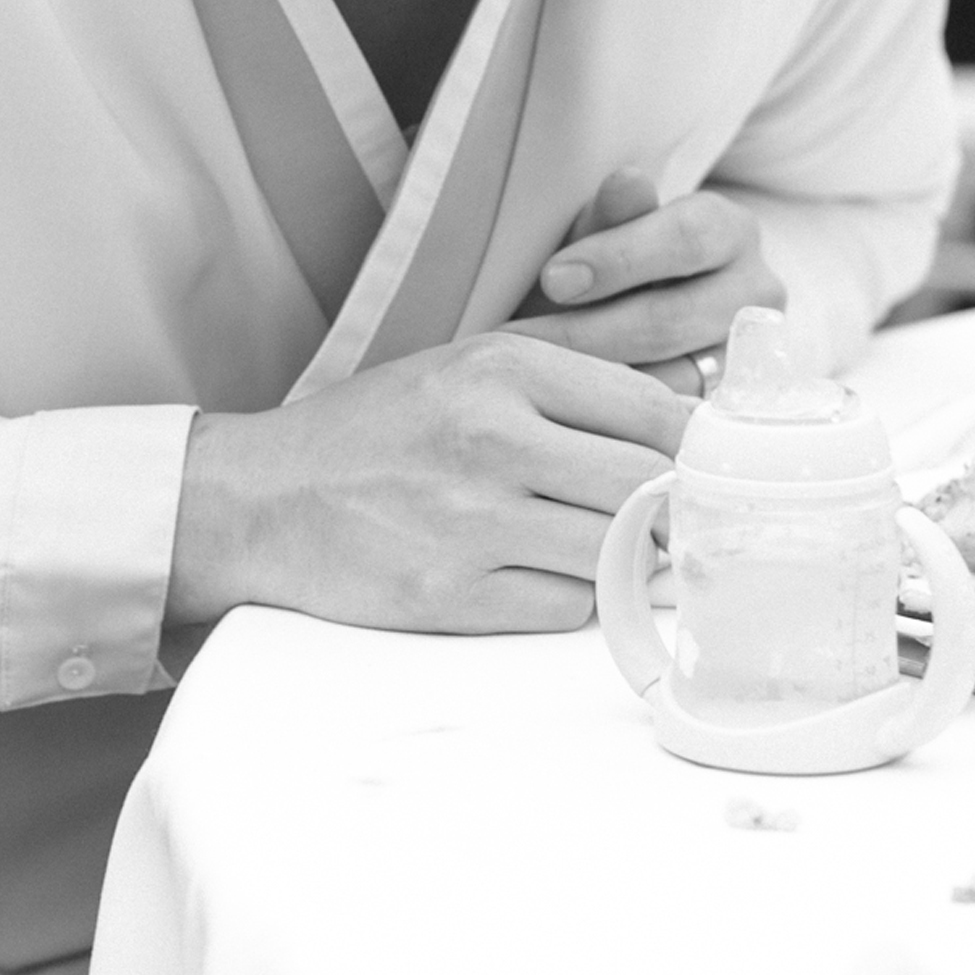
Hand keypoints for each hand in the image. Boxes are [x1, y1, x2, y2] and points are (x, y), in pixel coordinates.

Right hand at [170, 332, 689, 639]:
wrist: (257, 499)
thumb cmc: (374, 433)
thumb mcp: (464, 371)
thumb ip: (568, 389)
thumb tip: (688, 424)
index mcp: (503, 368)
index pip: (655, 411)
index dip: (701, 451)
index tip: (716, 472)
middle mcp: (491, 437)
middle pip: (649, 486)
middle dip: (678, 513)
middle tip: (686, 526)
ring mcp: (471, 520)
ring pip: (617, 552)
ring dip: (635, 562)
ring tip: (629, 556)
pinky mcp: (450, 595)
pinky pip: (566, 606)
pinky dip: (576, 599)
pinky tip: (553, 579)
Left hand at [510, 166, 783, 386]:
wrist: (625, 316)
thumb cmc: (610, 267)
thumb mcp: (602, 234)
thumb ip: (612, 215)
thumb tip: (628, 181)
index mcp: (727, 229)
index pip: (685, 238)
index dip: (617, 259)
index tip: (551, 279)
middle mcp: (755, 290)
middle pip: (674, 317)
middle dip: (589, 331)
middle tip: (521, 338)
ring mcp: (747, 354)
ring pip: (673, 376)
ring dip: (595, 379)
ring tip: (532, 374)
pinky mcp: (729, 405)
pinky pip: (670, 418)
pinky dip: (617, 412)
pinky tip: (566, 404)